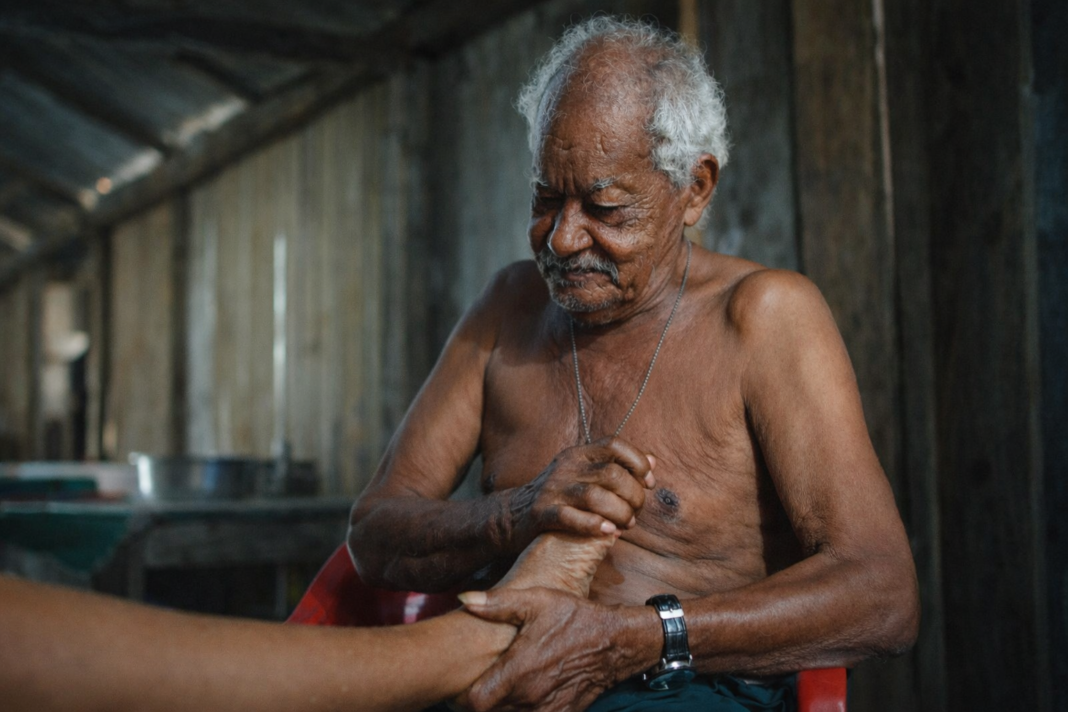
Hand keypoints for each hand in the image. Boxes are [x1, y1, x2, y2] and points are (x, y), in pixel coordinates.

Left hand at [460, 588, 624, 711]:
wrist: (615, 642)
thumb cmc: (574, 618)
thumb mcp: (537, 601)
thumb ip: (498, 603)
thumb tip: (464, 598)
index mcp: (519, 671)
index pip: (475, 702)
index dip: (462, 696)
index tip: (462, 683)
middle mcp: (530, 697)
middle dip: (481, 701)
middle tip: (479, 682)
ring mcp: (547, 710)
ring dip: (501, 707)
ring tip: (499, 689)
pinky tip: (522, 695)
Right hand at [509, 437, 655, 547]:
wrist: (511, 515)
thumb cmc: (558, 496)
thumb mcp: (584, 474)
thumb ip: (617, 467)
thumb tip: (653, 461)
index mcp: (579, 454)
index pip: (614, 445)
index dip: (637, 461)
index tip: (648, 482)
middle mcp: (566, 468)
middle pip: (611, 474)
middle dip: (633, 495)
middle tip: (636, 512)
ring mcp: (552, 490)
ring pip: (594, 496)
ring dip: (619, 512)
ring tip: (626, 525)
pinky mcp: (541, 513)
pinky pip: (570, 517)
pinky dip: (594, 525)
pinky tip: (608, 532)